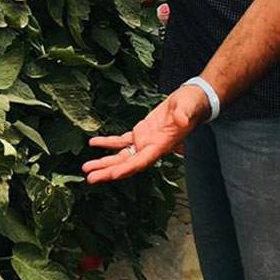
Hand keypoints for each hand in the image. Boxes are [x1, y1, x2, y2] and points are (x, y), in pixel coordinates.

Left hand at [81, 86, 210, 182]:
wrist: (191, 101)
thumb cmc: (192, 105)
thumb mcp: (188, 107)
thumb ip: (184, 114)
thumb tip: (181, 119)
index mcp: (161, 145)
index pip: (141, 161)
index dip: (126, 169)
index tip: (112, 175)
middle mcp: (151, 147)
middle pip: (127, 164)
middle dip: (108, 172)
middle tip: (90, 178)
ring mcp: (145, 141)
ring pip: (122, 156)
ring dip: (105, 162)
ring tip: (87, 168)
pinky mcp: (141, 132)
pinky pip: (122, 141)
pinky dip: (108, 143)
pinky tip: (94, 143)